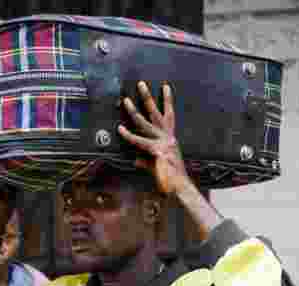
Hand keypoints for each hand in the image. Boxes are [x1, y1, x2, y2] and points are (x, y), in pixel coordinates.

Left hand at [118, 81, 195, 198]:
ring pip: (145, 123)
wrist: (180, 190)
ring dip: (134, 111)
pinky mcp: (157, 152)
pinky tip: (119, 129)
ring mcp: (163, 143)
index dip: (167, 101)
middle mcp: (168, 138)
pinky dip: (129, 136)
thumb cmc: (171, 179)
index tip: (165, 87)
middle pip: (156, 113)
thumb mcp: (157, 166)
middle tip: (140, 83)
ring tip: (125, 100)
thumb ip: (144, 161)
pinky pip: (139, 142)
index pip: (169, 115)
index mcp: (171, 139)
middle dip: (148, 98)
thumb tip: (134, 159)